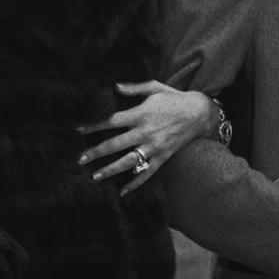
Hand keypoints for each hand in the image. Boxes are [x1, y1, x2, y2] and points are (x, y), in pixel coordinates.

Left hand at [79, 82, 214, 183]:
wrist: (200, 113)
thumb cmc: (174, 98)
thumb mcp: (155, 87)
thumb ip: (134, 88)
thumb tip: (114, 86)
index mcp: (141, 113)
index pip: (111, 121)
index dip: (93, 125)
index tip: (78, 130)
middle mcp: (145, 132)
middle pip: (115, 144)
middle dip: (96, 152)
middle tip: (80, 159)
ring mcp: (154, 146)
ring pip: (128, 161)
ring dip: (110, 170)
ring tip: (94, 176)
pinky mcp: (163, 157)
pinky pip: (147, 173)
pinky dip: (135, 183)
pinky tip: (123, 191)